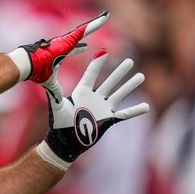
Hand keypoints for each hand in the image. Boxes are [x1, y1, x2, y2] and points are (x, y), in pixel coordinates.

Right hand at [7, 11, 108, 82]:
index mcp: (59, 53)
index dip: (78, 49)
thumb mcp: (49, 83)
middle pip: (80, 35)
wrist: (29, 65)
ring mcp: (66, 40)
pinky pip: (85, 30)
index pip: (72, 49)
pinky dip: (95, 24)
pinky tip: (105, 17)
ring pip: (85, 29)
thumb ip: (55, 90)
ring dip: (96, 23)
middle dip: (90, 28)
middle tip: (100, 22)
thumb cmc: (36, 72)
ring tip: (106, 16)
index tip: (85, 48)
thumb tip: (58, 100)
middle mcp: (63, 44)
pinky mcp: (68, 39)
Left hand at [35, 51, 149, 170]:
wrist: (65, 142)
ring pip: (119, 94)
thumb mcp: (56, 104)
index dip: (98, 63)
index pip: (92, 74)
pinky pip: (124, 114)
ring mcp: (102, 109)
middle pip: (109, 81)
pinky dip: (135, 111)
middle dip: (120, 72)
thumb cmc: (58, 123)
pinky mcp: (107, 121)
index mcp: (81, 92)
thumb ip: (54, 90)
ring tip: (140, 76)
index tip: (104, 51)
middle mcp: (94, 98)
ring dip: (130, 86)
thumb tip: (47, 76)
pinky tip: (146, 106)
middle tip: (130, 60)